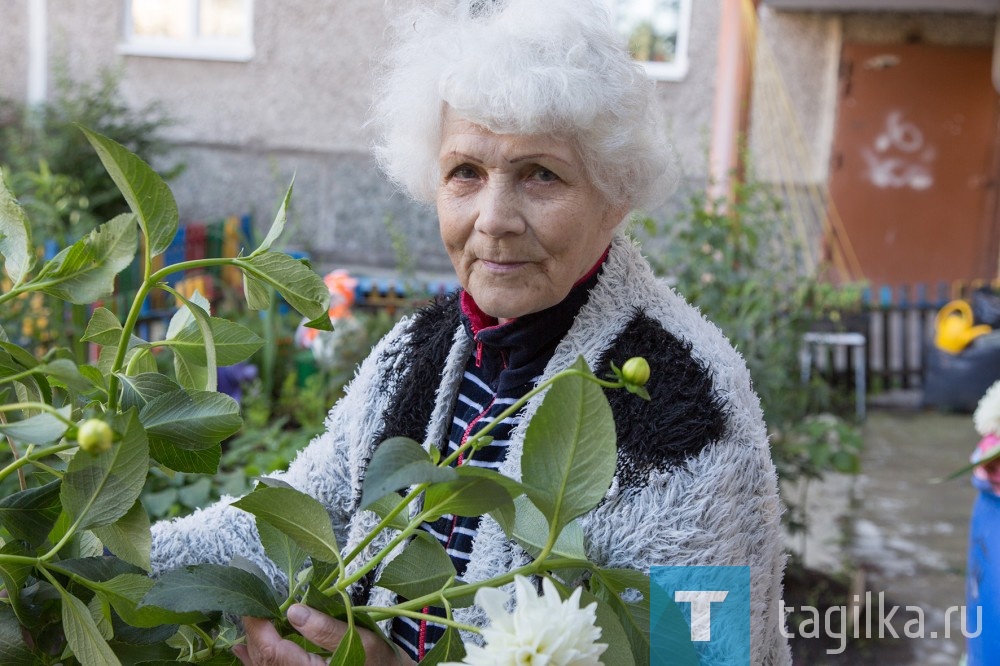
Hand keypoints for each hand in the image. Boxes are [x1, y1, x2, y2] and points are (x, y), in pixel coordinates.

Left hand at [233, 604, 414, 664]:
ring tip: (243, 624)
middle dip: (252, 634)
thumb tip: (293, 610)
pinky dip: (256, 661)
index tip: (251, 601)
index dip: (257, 626)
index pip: (271, 651)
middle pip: (263, 661)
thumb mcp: (361, 641)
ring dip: (250, 647)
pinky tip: (243, 651)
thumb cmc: (380, 662)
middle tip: (249, 604)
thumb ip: (326, 629)